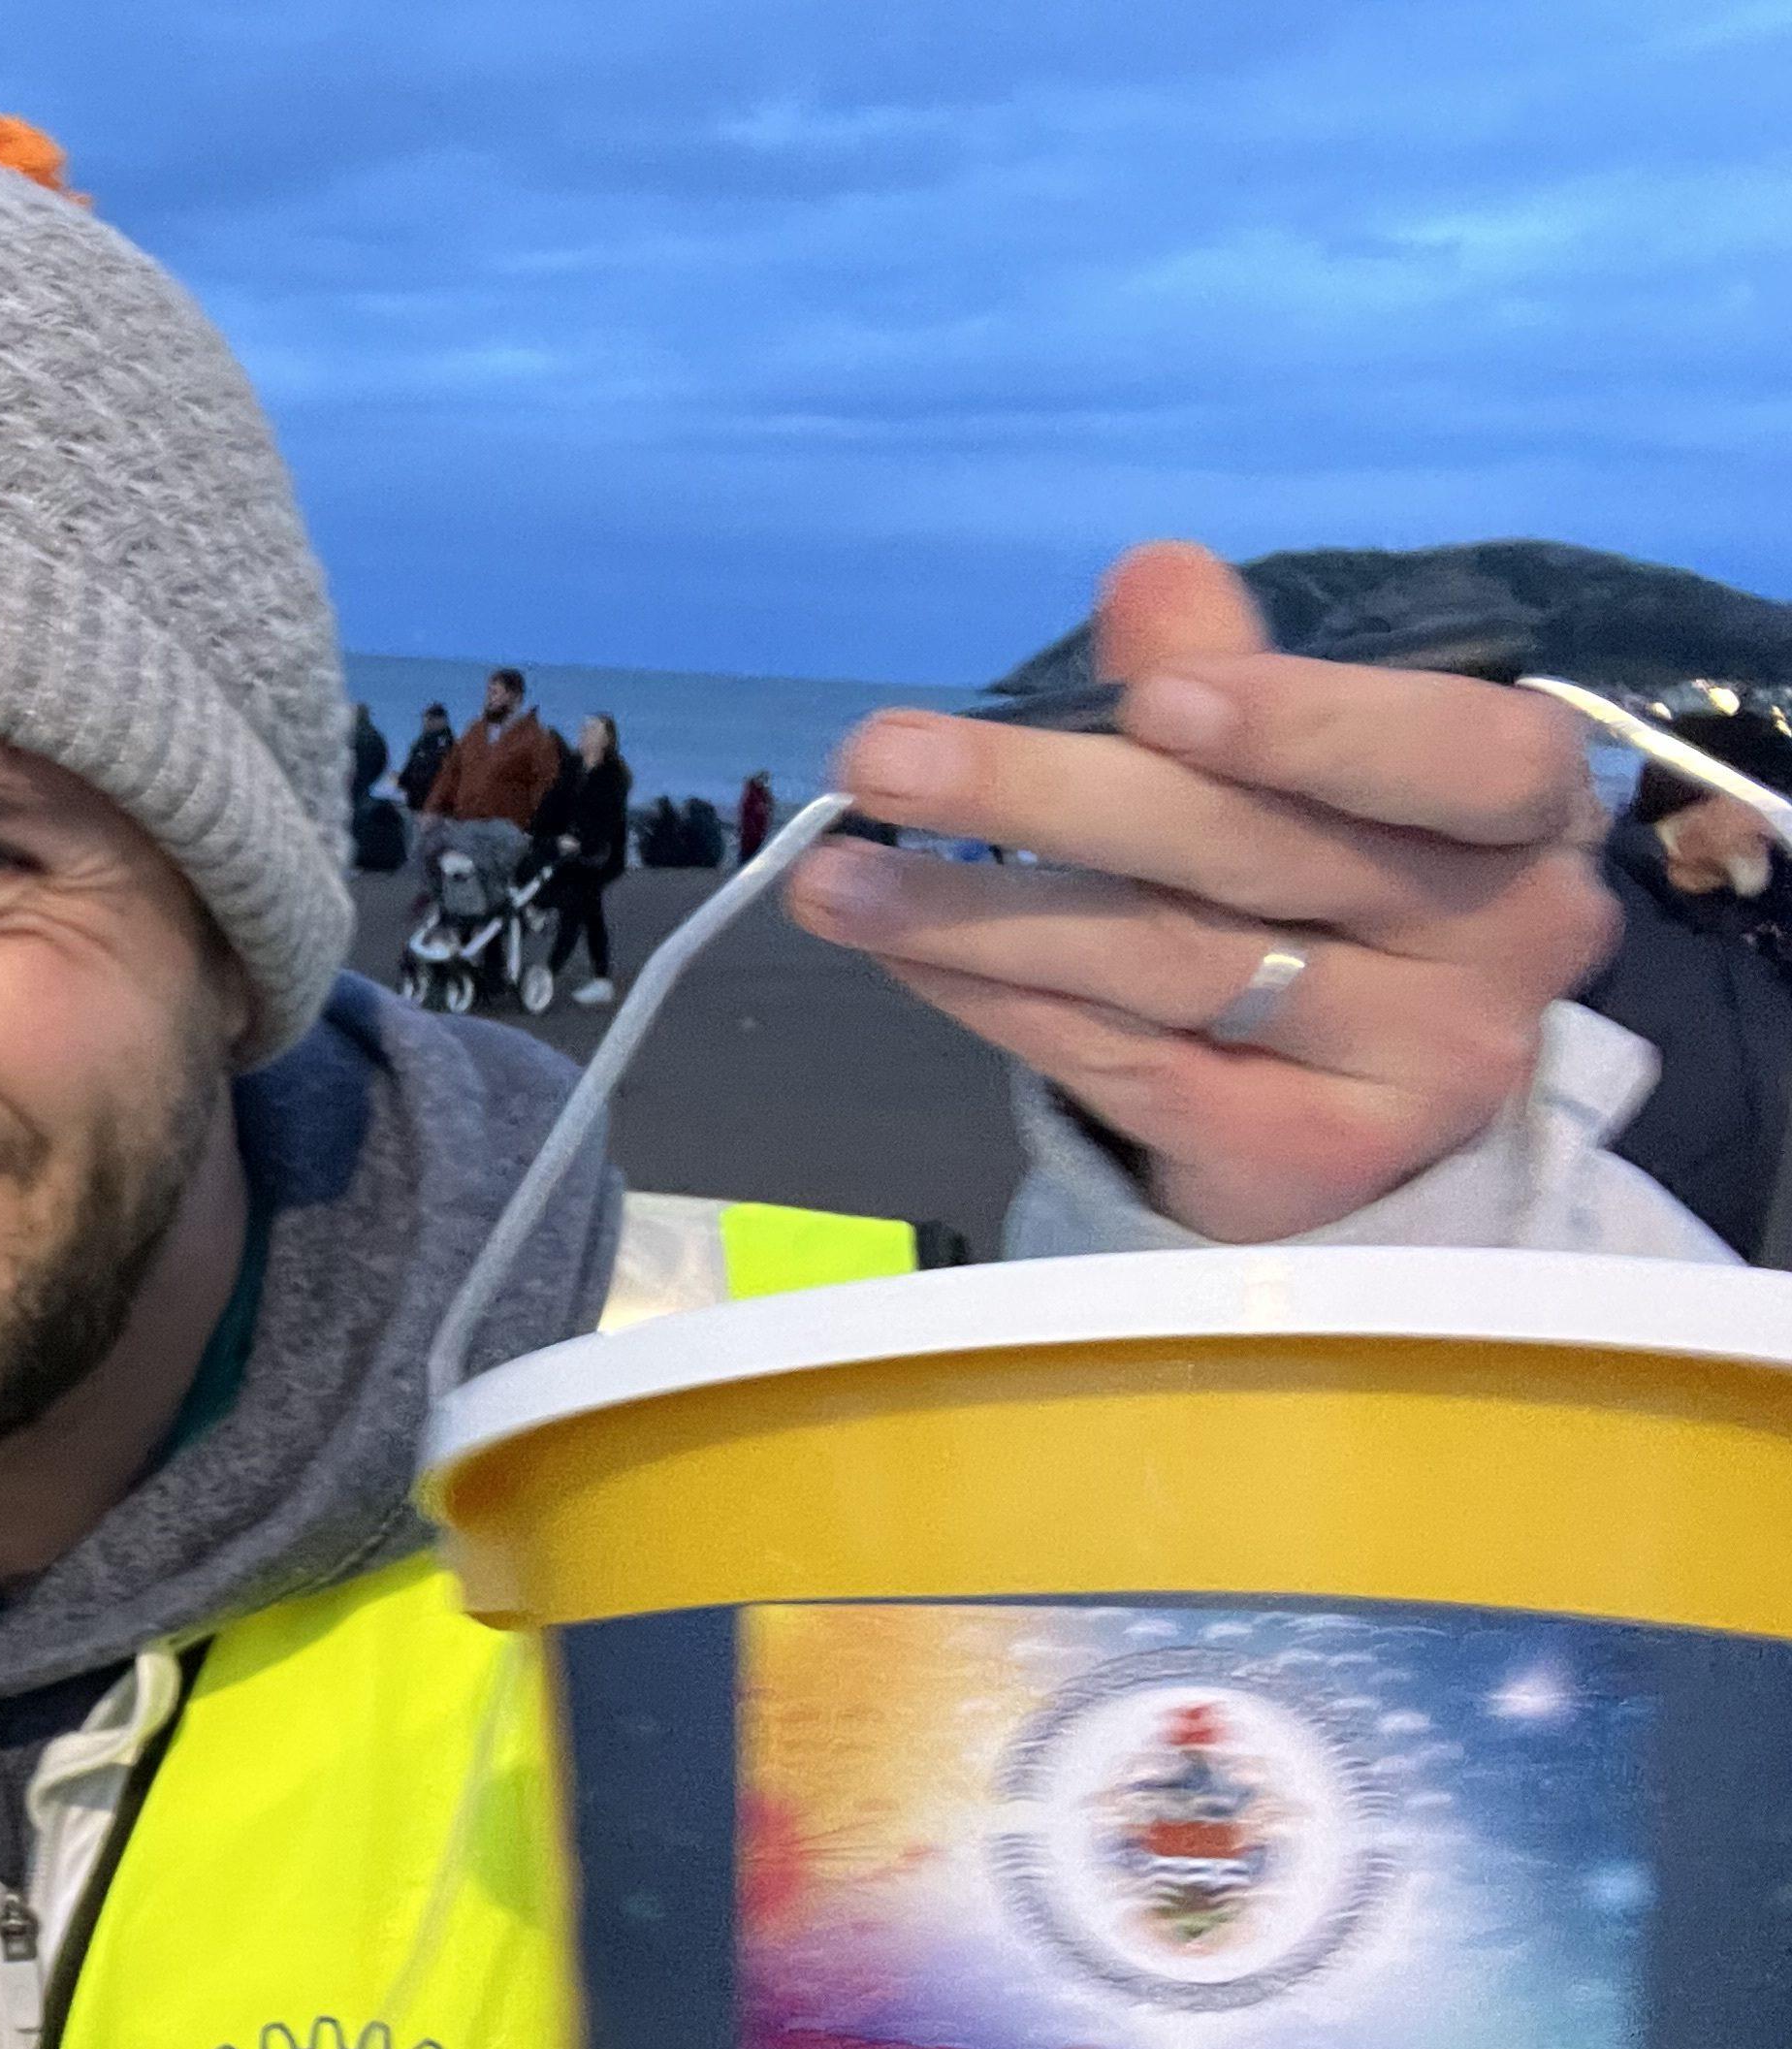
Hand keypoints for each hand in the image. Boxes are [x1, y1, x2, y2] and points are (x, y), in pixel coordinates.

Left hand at [784, 542, 1615, 1240]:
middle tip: (881, 759)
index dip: (1309, 725)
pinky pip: (1125, 1066)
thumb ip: (1225, 674)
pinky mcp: (1308, 1164)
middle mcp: (1498, 944)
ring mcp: (1414, 1070)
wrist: (1375, 1104)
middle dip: (1049, 801)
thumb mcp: (1307, 772)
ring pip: (1168, 966)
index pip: (1452, 757)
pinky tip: (903, 952)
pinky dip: (1000, 1004)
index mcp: (1521, 811)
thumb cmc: (1338, 892)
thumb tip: (1150, 577)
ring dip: (977, 913)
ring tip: (834, 876)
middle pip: (1255, 857)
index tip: (1155, 699)